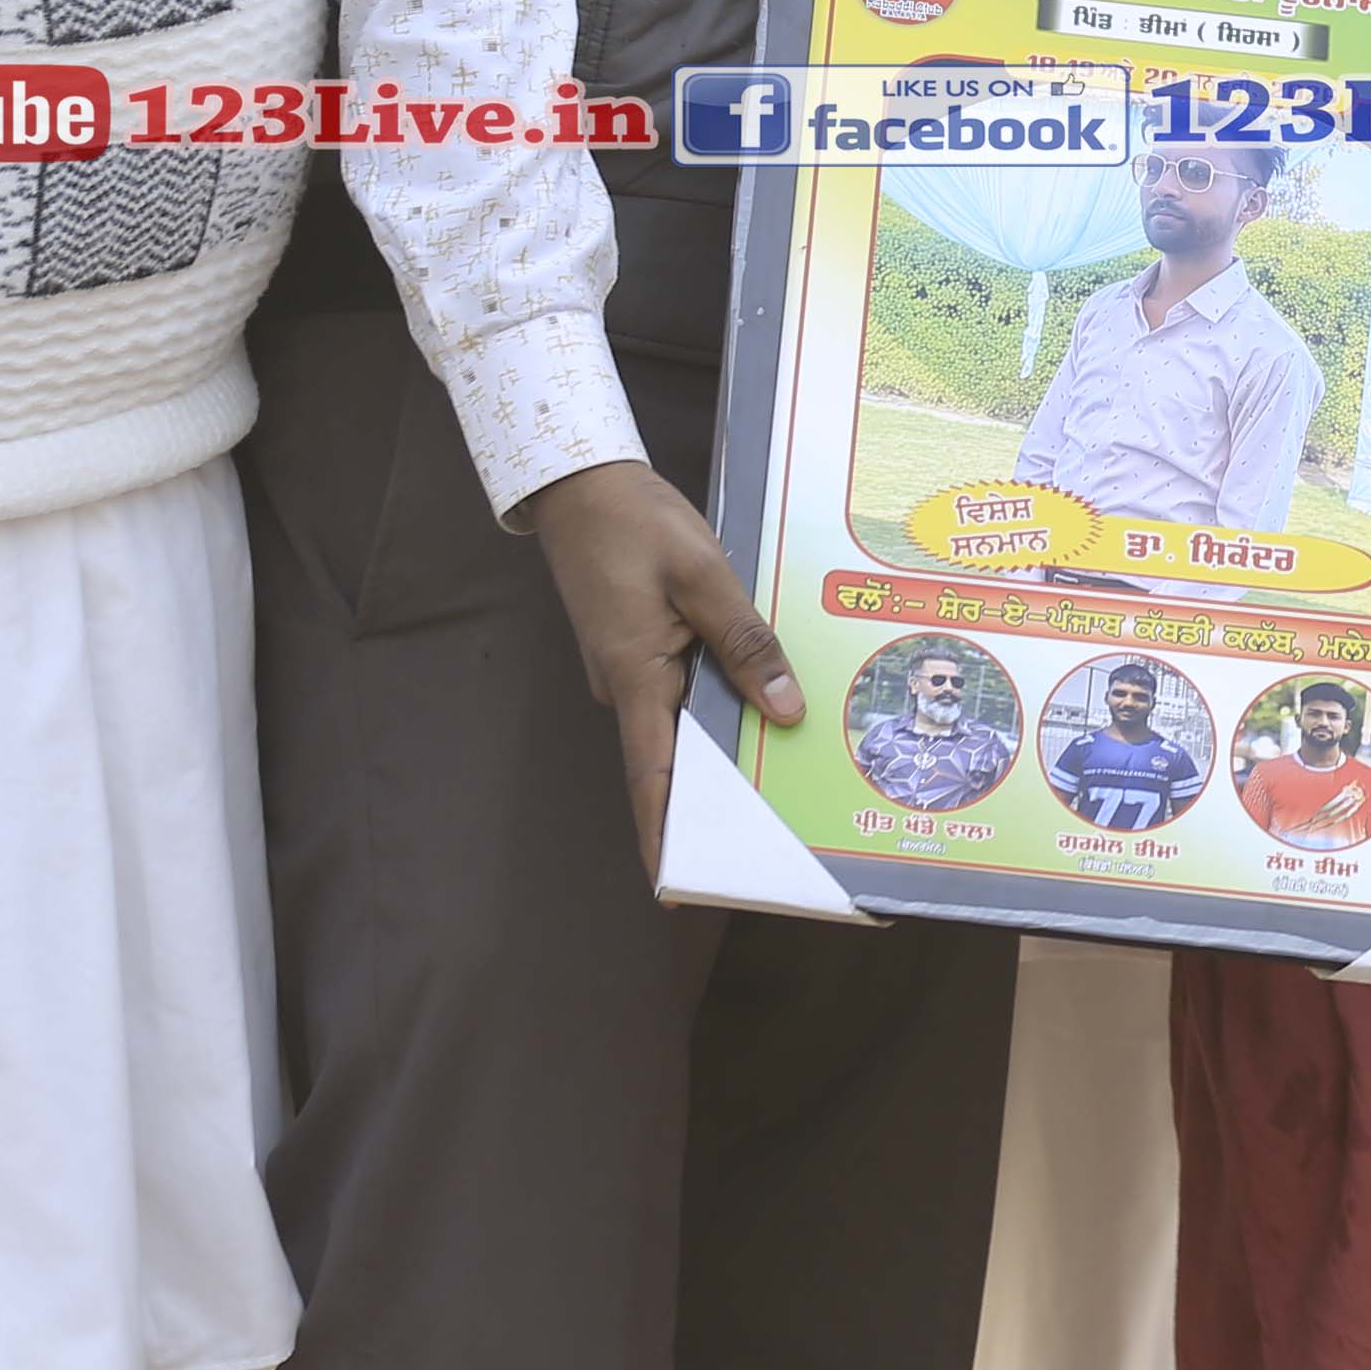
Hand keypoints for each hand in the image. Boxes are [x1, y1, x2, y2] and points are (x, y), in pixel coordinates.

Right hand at [536, 461, 804, 883]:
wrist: (581, 482)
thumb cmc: (635, 523)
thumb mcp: (703, 575)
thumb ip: (745, 642)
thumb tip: (784, 710)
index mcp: (634, 678)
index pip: (651, 778)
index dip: (666, 836)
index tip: (678, 887)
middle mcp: (626, 688)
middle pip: (674, 761)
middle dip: (719, 798)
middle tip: (779, 831)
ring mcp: (629, 672)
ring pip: (682, 724)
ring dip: (725, 746)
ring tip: (788, 770)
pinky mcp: (638, 651)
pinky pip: (681, 690)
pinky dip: (718, 703)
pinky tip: (764, 698)